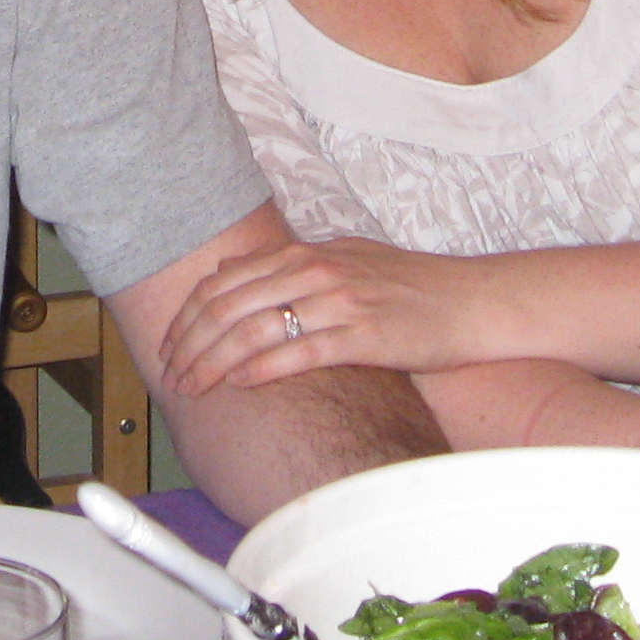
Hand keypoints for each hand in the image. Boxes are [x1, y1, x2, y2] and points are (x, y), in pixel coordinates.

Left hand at [159, 233, 495, 395]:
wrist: (470, 300)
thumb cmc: (408, 286)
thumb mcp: (345, 260)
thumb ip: (292, 268)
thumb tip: (238, 276)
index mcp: (305, 253)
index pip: (224, 281)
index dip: (187, 315)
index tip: (169, 344)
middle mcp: (315, 271)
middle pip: (228, 306)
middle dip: (189, 343)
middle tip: (170, 374)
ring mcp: (338, 302)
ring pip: (254, 329)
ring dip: (213, 361)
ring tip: (192, 387)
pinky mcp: (363, 336)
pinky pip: (298, 352)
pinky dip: (260, 367)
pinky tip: (238, 384)